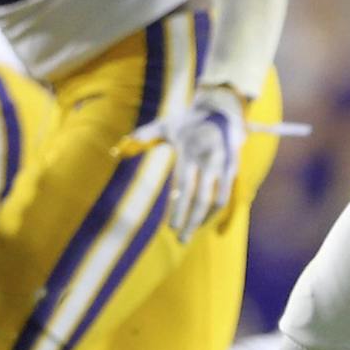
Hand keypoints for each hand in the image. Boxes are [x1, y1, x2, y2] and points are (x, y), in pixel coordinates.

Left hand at [116, 85, 246, 241]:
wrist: (221, 109)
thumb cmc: (188, 122)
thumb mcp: (166, 125)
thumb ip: (144, 136)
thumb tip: (117, 148)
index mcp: (189, 152)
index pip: (184, 187)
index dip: (179, 209)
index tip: (171, 228)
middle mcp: (208, 160)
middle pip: (200, 199)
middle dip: (191, 222)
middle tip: (181, 240)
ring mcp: (222, 165)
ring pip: (216, 200)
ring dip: (203, 219)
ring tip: (190, 232)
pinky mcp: (233, 168)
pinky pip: (225, 195)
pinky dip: (214, 210)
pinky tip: (202, 219)